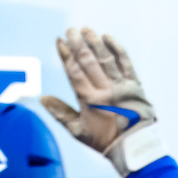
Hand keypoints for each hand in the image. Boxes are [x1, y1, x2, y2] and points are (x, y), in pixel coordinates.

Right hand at [42, 28, 164, 175]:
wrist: (135, 147)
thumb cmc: (105, 141)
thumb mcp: (78, 132)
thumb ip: (60, 113)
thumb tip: (42, 98)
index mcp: (89, 100)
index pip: (74, 72)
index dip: (66, 55)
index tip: (59, 41)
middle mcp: (105, 90)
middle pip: (88, 61)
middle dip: (78, 44)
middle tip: (70, 30)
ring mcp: (121, 86)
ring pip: (106, 59)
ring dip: (95, 42)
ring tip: (86, 30)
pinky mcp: (135, 85)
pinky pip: (126, 62)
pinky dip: (117, 49)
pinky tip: (108, 38)